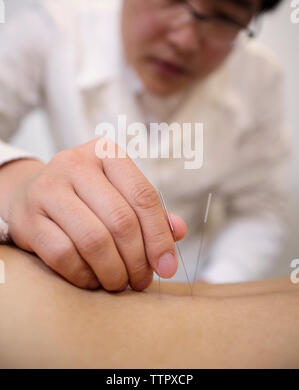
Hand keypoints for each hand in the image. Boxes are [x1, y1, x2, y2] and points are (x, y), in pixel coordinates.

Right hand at [6, 138, 186, 290]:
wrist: (29, 193)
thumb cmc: (85, 196)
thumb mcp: (118, 192)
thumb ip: (148, 210)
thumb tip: (179, 231)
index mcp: (106, 153)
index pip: (144, 196)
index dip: (159, 237)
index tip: (167, 267)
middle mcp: (76, 164)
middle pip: (121, 220)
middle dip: (137, 260)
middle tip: (141, 280)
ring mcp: (48, 188)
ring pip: (93, 240)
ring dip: (113, 272)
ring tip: (119, 282)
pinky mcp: (28, 217)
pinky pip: (63, 255)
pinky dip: (84, 275)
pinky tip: (92, 280)